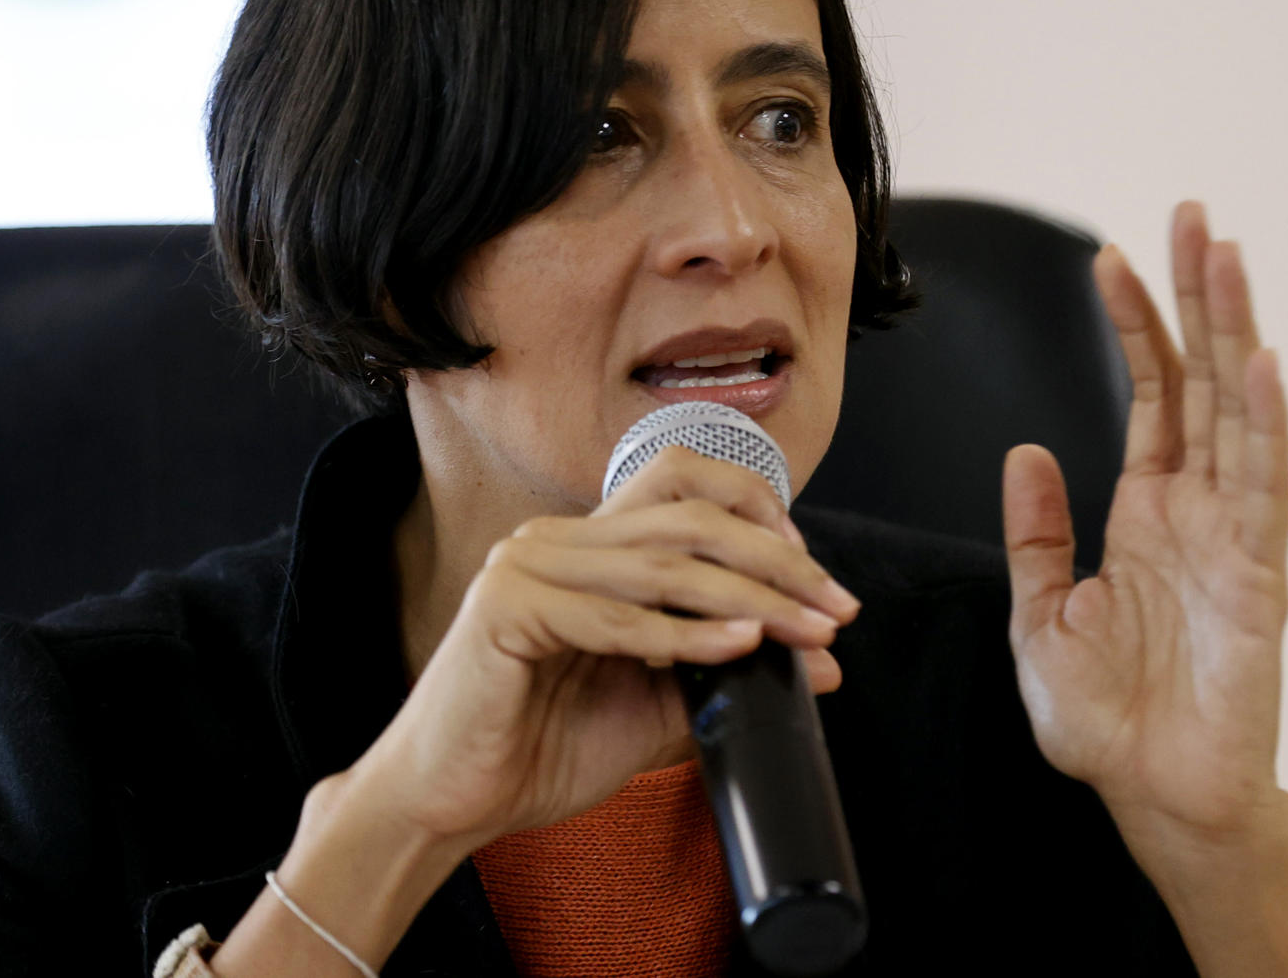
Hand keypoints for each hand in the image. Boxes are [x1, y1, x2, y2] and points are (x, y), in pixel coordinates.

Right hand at [355, 447, 859, 849]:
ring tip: (803, 632)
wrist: (455, 805)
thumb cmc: (540, 751)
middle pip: (685, 515)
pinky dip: (685, 635)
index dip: (754, 508)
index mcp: (584, 546)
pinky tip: (737, 645)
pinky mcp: (505, 610)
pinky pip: (615, 618)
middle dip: (775, 560)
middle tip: (833, 607)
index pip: (679, 482)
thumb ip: (726, 675)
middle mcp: (554, 541)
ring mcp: (525, 568)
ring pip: (661, 562)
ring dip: (747, 597)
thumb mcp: (654, 706)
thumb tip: (824, 664)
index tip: (811, 570)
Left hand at [1002, 200, 1287, 838]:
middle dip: (1195, 297)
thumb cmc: (1105, 716)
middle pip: (1200, 380)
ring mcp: (1232, 535)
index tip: (1111, 256)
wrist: (1152, 793)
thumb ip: (1036, 533)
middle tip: (1192, 215)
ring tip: (1227, 256)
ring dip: (1234, 332)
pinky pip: (1265, 486)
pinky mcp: (1259, 574)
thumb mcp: (1039, 614)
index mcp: (1144, 511)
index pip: (1147, 395)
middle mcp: (1196, 509)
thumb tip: (1026, 449)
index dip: (1134, 325)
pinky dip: (1267, 423)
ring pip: (1239, 412)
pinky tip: (1263, 362)